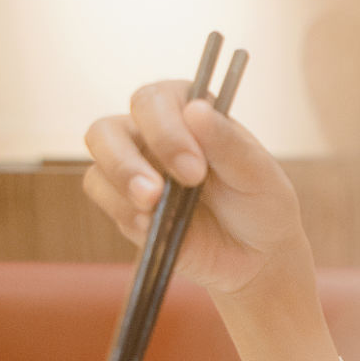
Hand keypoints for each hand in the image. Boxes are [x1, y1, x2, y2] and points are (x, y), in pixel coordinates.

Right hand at [82, 80, 306, 296]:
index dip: (166, 132)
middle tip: (162, 192)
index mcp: (192, 113)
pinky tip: (150, 227)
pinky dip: (121, 209)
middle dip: (128, 159)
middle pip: (111, 124)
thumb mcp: (258, 176)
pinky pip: (99, 192)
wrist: (256, 260)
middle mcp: (156, 133)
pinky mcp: (124, 202)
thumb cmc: (261, 206)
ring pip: (98, 154)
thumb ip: (228, 144)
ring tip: (152, 207)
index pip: (156, 100)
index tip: (195, 170)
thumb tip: (196, 108)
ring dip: (120, 179)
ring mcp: (136, 165)